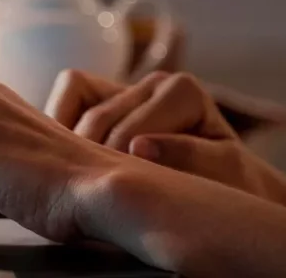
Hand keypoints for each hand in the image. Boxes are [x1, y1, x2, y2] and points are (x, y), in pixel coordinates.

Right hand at [46, 70, 275, 199]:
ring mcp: (125, 88)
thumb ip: (188, 158)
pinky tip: (72, 167)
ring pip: (75, 112)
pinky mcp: (100, 98)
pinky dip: (59, 130)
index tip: (120, 204)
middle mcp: (152, 82)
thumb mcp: (222, 176)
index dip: (117, 171)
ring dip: (71, 150)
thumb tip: (139, 147)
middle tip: (93, 201)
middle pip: (97, 121)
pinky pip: (65, 101)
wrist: (226, 187)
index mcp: (182, 91)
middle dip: (90, 162)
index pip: (127, 131)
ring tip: (79, 187)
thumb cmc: (226, 186)